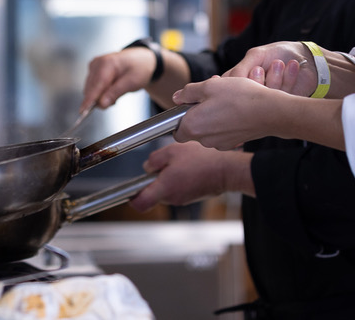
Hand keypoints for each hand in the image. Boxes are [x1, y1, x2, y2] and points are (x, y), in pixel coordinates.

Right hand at [80, 48, 153, 111]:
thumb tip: (101, 104)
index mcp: (107, 63)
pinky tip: (111, 89)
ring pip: (90, 90)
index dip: (89, 99)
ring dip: (101, 97)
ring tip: (116, 91)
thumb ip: (116, 93)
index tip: (83, 111)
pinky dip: (100, 93)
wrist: (140, 60)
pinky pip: (92, 87)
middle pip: (91, 89)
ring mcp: (94, 66)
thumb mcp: (132, 82)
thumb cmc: (138, 68)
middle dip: (101, 100)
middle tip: (115, 100)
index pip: (96, 85)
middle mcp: (97, 63)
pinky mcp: (93, 71)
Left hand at [129, 142, 251, 210]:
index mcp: (164, 188)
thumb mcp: (172, 150)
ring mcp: (182, 199)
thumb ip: (154, 160)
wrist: (227, 170)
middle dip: (152, 180)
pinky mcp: (190, 196)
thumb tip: (147, 167)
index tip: (128, 190)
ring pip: (164, 191)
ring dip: (165, 179)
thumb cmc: (203, 160)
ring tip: (176, 163)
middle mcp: (172, 198)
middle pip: (152, 194)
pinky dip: (176, 180)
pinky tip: (186, 167)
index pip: (139, 204)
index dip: (131, 198)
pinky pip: (176, 189)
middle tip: (160, 165)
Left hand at [172, 75, 286, 149]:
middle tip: (210, 96)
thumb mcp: (209, 85)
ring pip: (209, 130)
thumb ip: (188, 92)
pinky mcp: (234, 143)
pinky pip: (223, 133)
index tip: (188, 106)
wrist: (269, 112)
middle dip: (198, 113)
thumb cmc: (239, 97)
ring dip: (212, 116)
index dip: (180, 118)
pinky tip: (235, 110)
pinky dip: (225, 123)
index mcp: (193, 126)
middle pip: (194, 129)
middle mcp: (204, 140)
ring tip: (225, 99)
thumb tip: (177, 97)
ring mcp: (220, 143)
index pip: (176, 131)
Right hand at [225, 41, 318, 96]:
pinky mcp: (284, 104)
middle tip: (260, 68)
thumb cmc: (279, 53)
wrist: (305, 57)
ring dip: (274, 77)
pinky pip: (283, 97)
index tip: (251, 70)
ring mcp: (269, 100)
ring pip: (265, 97)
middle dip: (256, 81)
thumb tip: (228, 84)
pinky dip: (288, 78)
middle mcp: (254, 93)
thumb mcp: (256, 55)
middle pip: (247, 96)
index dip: (238, 83)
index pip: (230, 89)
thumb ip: (240, 68)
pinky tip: (292, 65)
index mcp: (243, 80)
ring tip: (279, 63)